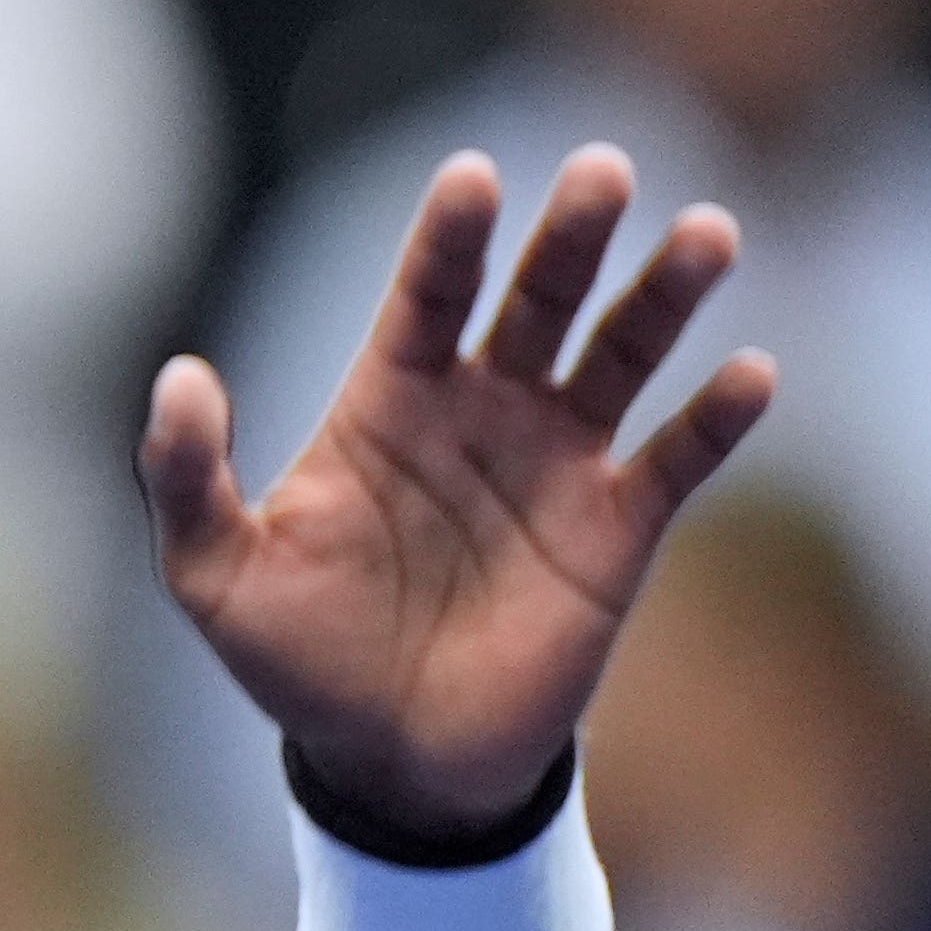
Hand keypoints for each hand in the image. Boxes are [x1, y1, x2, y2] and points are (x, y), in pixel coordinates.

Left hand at [141, 145, 771, 832]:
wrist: (389, 760)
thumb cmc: (296, 658)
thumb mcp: (213, 574)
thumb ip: (185, 475)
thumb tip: (180, 374)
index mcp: (390, 402)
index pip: (426, 297)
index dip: (449, 239)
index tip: (471, 176)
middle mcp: (483, 411)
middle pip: (537, 300)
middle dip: (570, 238)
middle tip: (603, 170)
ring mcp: (557, 463)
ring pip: (621, 355)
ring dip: (665, 296)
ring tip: (707, 231)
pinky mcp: (618, 530)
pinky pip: (677, 460)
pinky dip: (716, 418)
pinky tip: (749, 373)